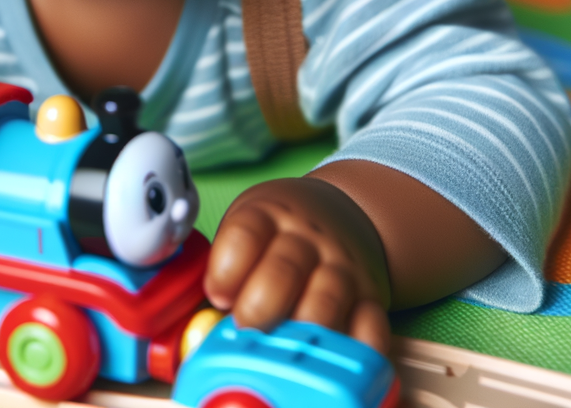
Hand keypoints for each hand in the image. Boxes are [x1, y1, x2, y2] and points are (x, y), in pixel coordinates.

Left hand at [204, 177, 390, 352]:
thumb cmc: (277, 231)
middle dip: (258, 308)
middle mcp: (308, 238)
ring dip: (299, 332)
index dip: (226, 270)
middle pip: (284, 271)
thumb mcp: (249, 225)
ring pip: (326, 300)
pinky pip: (371, 326)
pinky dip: (355, 348)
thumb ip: (228, 264)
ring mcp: (342, 265)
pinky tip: (332, 357)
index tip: (218, 294)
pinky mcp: (371, 295)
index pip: (245, 235)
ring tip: (281, 348)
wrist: (339, 213)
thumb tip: (200, 320)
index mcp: (268, 214)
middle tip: (245, 327)